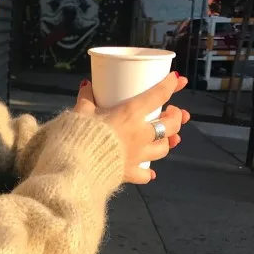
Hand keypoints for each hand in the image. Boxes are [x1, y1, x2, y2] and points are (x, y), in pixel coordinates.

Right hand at [75, 73, 190, 183]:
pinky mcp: (129, 173)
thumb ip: (86, 97)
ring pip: (163, 148)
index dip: (172, 84)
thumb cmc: (80, 136)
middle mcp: (140, 134)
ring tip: (165, 138)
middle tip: (171, 111)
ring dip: (167, 142)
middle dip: (177, 116)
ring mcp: (137, 155)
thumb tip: (86, 84)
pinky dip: (148, 172)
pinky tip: (148, 170)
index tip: (177, 79)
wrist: (76, 168)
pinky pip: (145, 175)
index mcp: (131, 114)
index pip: (159, 94)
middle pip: (170, 124)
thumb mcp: (81, 111)